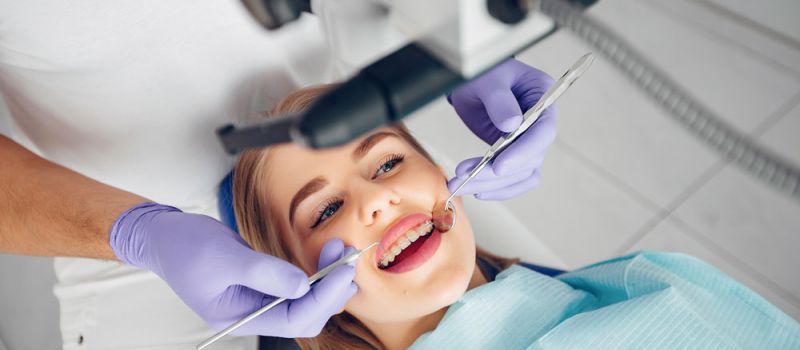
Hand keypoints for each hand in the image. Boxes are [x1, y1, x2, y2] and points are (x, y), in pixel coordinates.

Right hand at [109, 203, 356, 336]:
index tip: (342, 272)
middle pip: (306, 315)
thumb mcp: (224, 256)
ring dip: (327, 279)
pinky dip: (316, 271)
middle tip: (347, 258)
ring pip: (306, 301)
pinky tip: (326, 255)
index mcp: (239, 318)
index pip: (293, 320)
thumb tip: (303, 285)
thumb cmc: (184, 247)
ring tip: (339, 251)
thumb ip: (264, 272)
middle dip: (331, 289)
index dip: (322, 298)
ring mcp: (260, 300)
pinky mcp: (265, 283)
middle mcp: (253, 314)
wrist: (164, 235)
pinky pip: (298, 285)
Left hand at [448, 59, 556, 199]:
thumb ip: (499, 100)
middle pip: (530, 159)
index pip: (543, 132)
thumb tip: (511, 125)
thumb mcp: (488, 80)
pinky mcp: (516, 154)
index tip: (498, 166)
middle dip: (495, 173)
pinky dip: (497, 188)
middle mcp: (542, 123)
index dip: (523, 152)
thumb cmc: (484, 74)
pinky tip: (476, 189)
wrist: (473, 84)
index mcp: (543, 98)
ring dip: (490, 184)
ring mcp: (530, 141)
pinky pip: (514, 179)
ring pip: (520, 174)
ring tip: (459, 184)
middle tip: (464, 178)